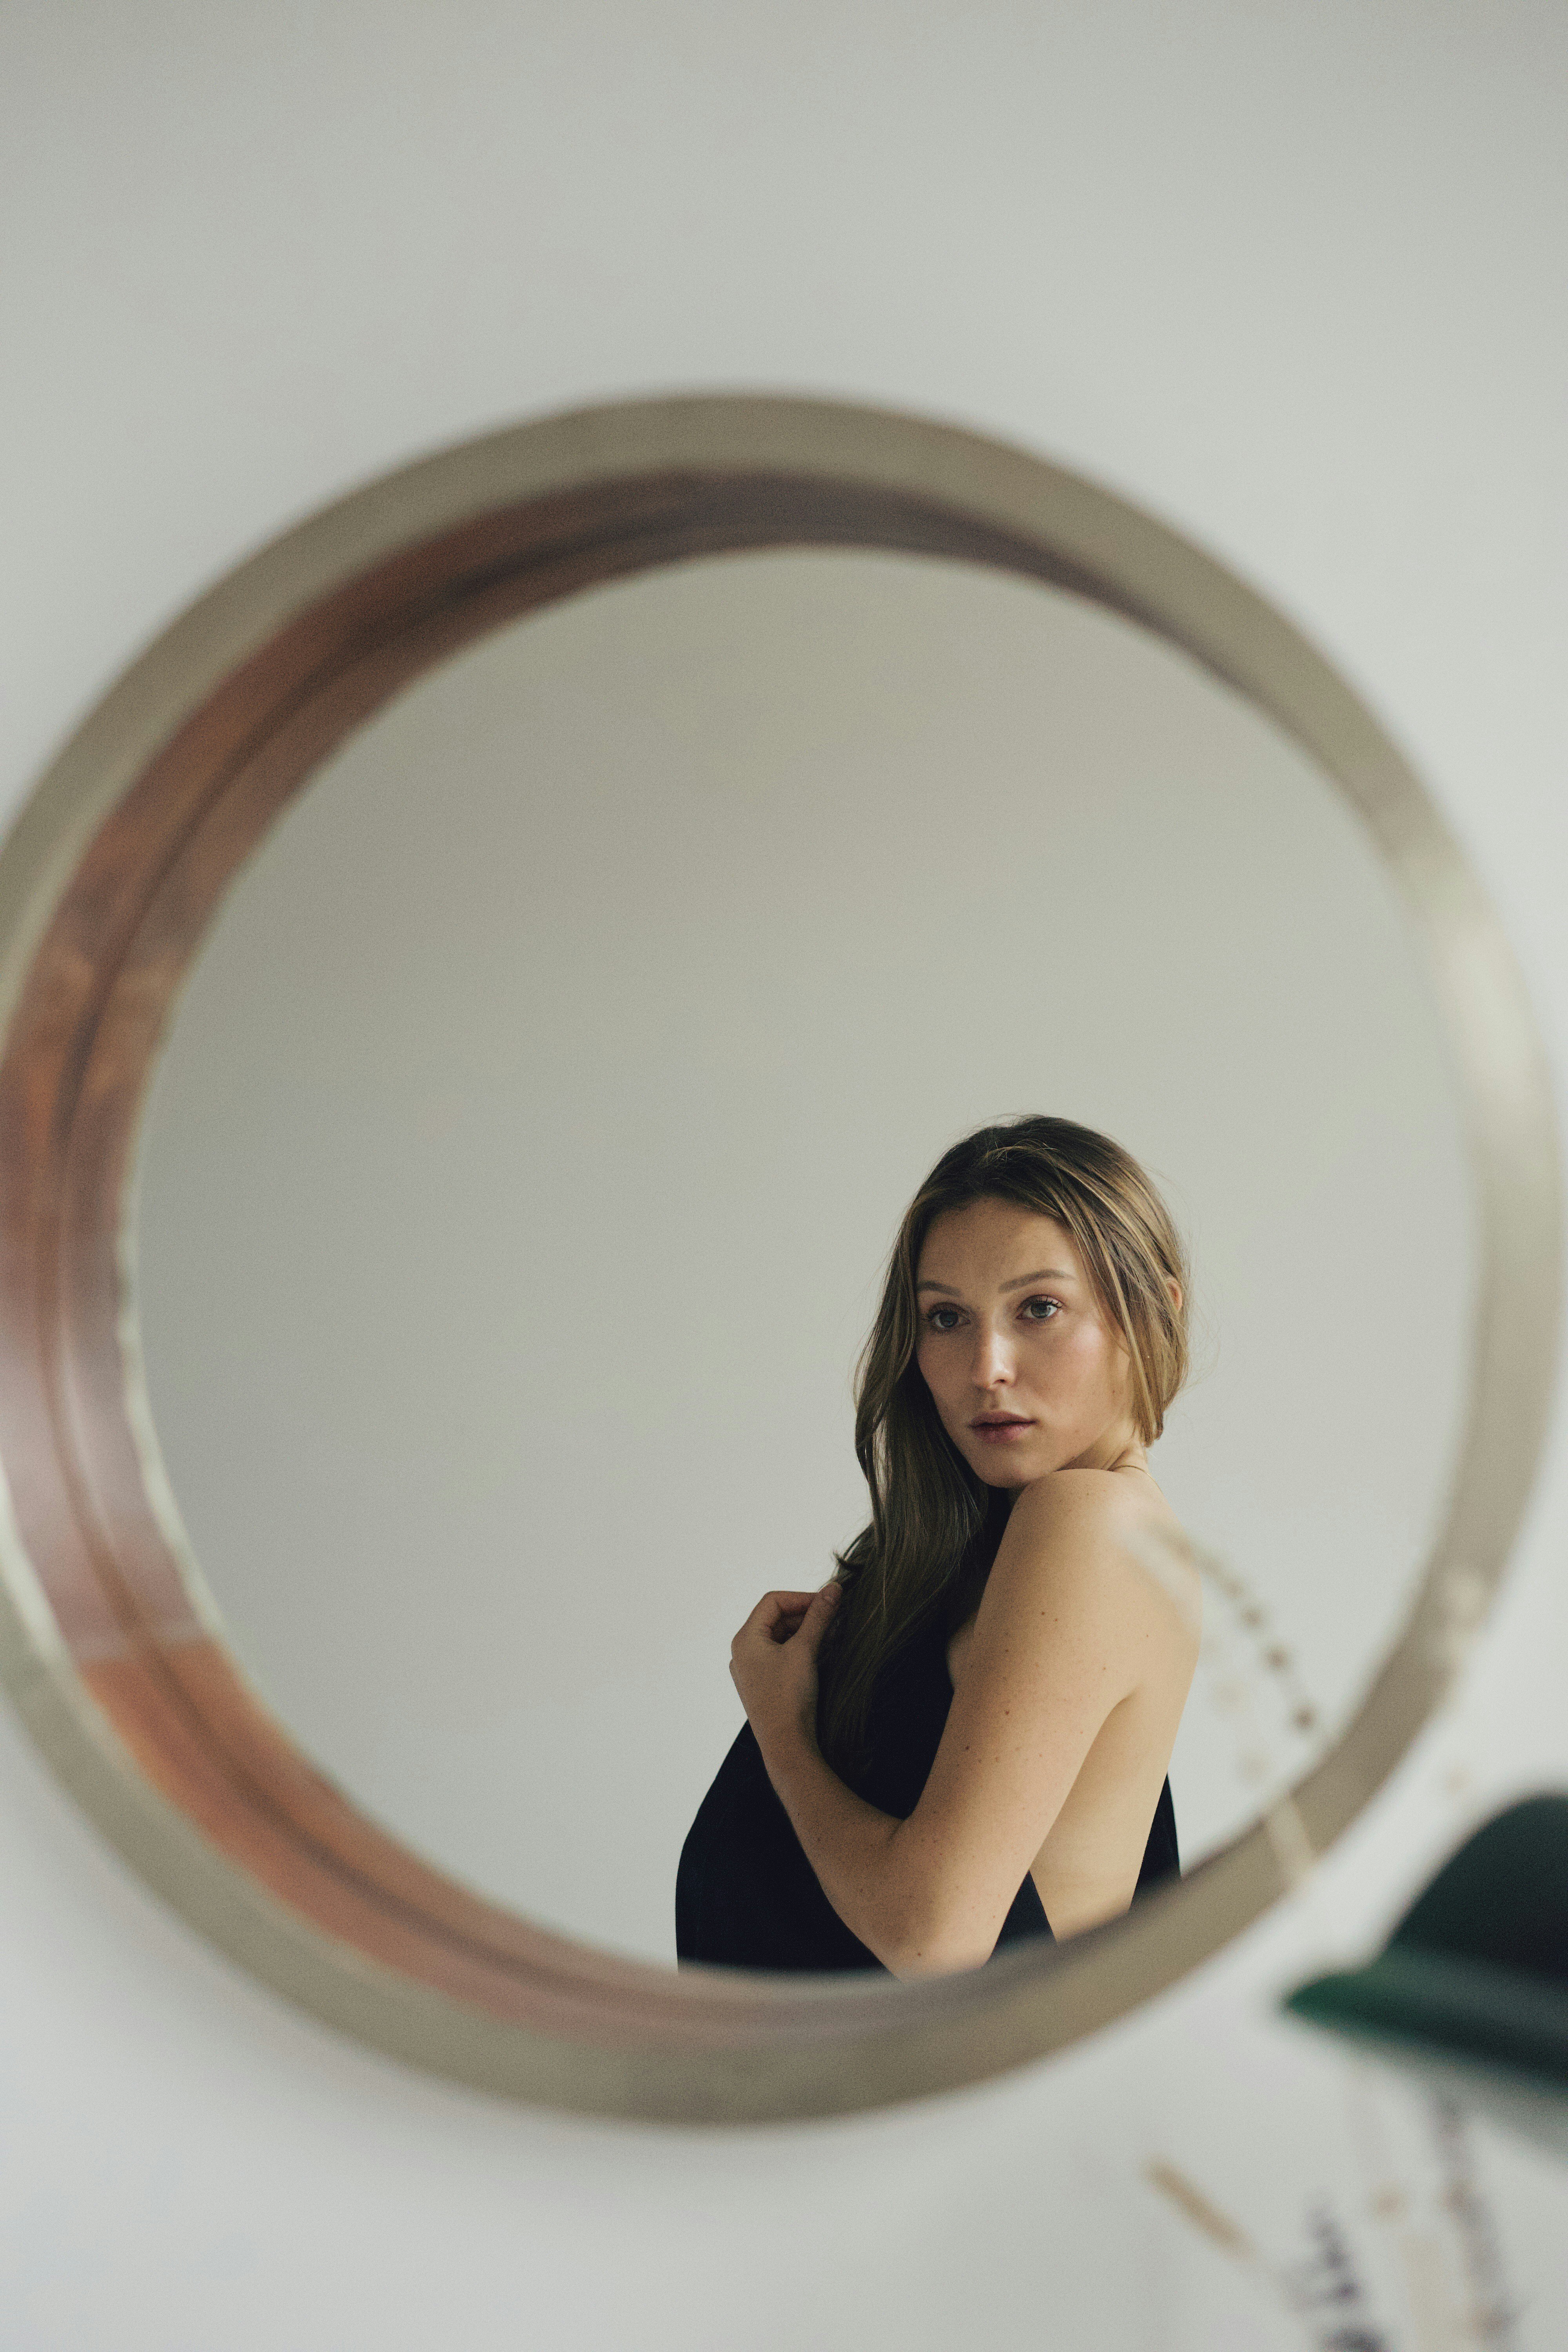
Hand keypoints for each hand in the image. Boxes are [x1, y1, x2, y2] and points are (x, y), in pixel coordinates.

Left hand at [729, 1581, 840, 1757]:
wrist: (786, 1745)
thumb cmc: (789, 1698)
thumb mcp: (805, 1650)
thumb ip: (819, 1617)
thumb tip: (833, 1589)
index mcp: (745, 1639)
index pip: (773, 1601)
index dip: (802, 1597)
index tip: (829, 1602)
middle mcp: (743, 1652)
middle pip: (775, 1618)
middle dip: (805, 1615)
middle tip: (834, 1618)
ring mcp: (751, 1670)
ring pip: (780, 1637)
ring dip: (805, 1631)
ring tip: (832, 1634)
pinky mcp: (763, 1684)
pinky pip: (780, 1656)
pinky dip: (800, 1649)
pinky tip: (820, 1652)